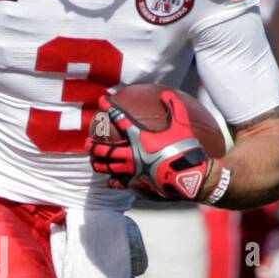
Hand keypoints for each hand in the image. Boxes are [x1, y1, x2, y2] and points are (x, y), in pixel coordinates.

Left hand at [88, 89, 214, 201]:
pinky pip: (118, 183)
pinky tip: (110, 180)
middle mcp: (131, 154)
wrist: (190, 177)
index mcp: (140, 137)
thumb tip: (167, 93)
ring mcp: (132, 170)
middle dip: (93, 145)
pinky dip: (112, 181)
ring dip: (98, 163)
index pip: (120, 118)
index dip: (109, 107)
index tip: (102, 100)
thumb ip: (174, 107)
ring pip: (107, 167)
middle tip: (88, 142)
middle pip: (105, 149)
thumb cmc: (186, 148)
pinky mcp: (136, 184)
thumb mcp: (182, 124)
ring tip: (92, 161)